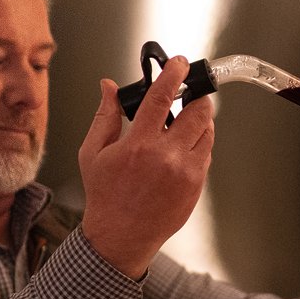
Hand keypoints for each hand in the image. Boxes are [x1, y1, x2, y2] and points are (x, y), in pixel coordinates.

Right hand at [77, 60, 214, 277]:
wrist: (121, 235)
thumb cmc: (105, 195)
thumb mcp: (93, 153)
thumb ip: (105, 116)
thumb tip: (109, 86)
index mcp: (138, 145)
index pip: (162, 98)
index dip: (173, 75)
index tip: (178, 63)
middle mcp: (166, 157)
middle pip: (197, 112)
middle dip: (196, 97)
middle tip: (189, 93)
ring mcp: (185, 172)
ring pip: (206, 132)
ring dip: (200, 120)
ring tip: (184, 121)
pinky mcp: (196, 185)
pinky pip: (206, 153)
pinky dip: (198, 143)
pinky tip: (183, 146)